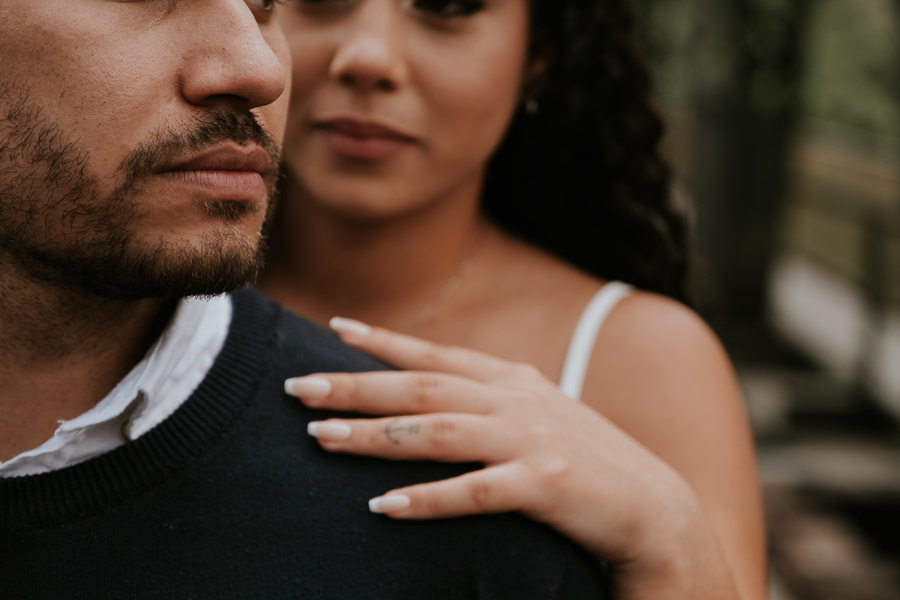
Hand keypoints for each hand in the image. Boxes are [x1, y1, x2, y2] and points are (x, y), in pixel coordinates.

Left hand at [285, 318, 714, 570]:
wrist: (657, 509)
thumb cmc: (588, 463)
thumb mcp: (539, 416)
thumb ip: (491, 400)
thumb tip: (436, 395)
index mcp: (512, 381)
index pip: (436, 356)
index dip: (384, 342)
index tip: (334, 327)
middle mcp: (515, 401)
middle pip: (420, 390)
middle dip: (356, 386)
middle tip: (299, 387)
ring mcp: (530, 441)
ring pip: (435, 434)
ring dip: (373, 437)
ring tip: (318, 438)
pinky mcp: (546, 484)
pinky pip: (474, 491)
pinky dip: (427, 499)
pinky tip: (383, 507)